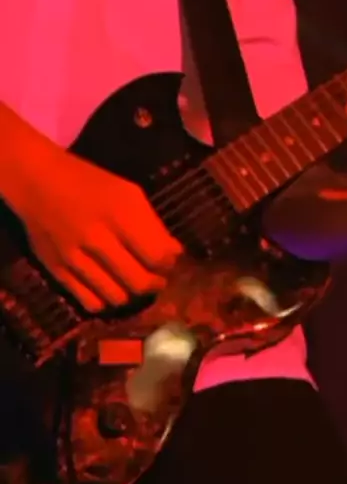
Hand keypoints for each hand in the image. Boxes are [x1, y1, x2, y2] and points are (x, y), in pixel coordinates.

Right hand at [14, 145, 181, 312]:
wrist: (36, 181)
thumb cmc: (89, 182)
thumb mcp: (128, 192)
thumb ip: (152, 224)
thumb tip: (174, 254)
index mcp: (119, 213)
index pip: (157, 256)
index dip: (169, 263)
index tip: (169, 260)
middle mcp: (97, 238)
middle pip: (139, 282)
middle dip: (156, 283)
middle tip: (157, 278)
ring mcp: (74, 258)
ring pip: (117, 297)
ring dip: (131, 294)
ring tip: (134, 282)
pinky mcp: (56, 271)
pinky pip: (90, 302)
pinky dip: (106, 300)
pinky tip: (110, 287)